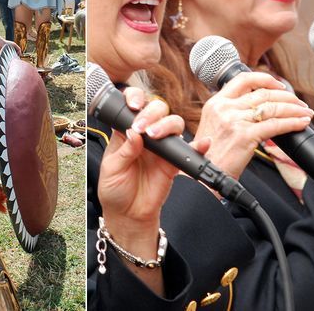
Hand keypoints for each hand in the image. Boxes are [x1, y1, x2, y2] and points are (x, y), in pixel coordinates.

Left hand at [98, 88, 207, 236]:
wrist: (128, 214)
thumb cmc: (115, 189)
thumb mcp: (111, 169)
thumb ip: (124, 150)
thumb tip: (134, 132)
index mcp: (126, 132)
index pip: (133, 107)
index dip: (135, 99)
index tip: (133, 105)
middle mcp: (146, 135)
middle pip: (157, 109)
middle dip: (152, 113)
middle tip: (143, 128)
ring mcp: (161, 147)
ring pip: (173, 123)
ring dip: (167, 125)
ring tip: (156, 135)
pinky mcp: (174, 162)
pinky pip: (189, 150)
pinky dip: (198, 145)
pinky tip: (202, 143)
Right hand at [197, 72, 313, 178]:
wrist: (201, 178)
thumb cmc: (209, 157)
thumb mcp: (213, 127)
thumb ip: (230, 113)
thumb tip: (256, 109)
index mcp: (215, 103)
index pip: (243, 79)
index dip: (265, 79)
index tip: (279, 85)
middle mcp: (224, 108)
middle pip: (263, 93)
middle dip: (287, 96)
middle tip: (299, 104)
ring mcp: (234, 121)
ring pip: (272, 107)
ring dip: (293, 109)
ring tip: (305, 113)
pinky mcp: (244, 136)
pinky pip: (275, 125)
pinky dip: (292, 123)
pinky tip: (301, 123)